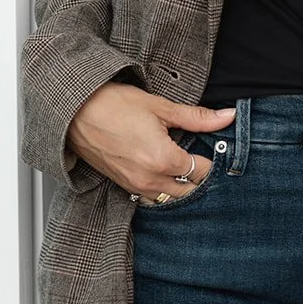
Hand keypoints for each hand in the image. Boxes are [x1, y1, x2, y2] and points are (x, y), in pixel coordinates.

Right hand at [66, 82, 236, 200]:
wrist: (75, 112)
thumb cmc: (114, 105)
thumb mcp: (161, 108)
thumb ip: (197, 118)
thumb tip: (227, 117)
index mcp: (164, 160)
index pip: (202, 170)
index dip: (210, 157)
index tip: (211, 145)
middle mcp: (151, 180)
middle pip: (189, 190)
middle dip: (197, 175)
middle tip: (198, 154)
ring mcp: (135, 186)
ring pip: (170, 198)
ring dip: (180, 185)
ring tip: (182, 163)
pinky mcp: (123, 186)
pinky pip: (151, 197)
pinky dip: (162, 189)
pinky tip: (162, 170)